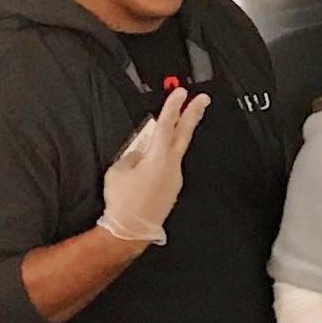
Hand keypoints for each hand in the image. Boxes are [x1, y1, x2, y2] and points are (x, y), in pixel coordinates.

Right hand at [100, 88, 210, 242]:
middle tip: (203, 99)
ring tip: (160, 137)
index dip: (173, 106)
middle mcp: (172, 166)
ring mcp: (175, 178)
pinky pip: (168, 167)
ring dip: (172, 139)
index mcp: (158, 158)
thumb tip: (141, 151)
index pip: (167, 125)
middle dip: (193, 115)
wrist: (131, 230)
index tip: (181, 92)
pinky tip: (150, 165)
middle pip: (184, 134)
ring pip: (175, 151)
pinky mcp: (172, 188)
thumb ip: (132, 154)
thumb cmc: (123, 202)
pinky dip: (163, 159)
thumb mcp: (118, 170)